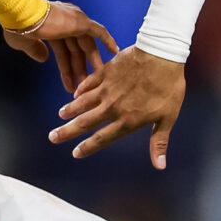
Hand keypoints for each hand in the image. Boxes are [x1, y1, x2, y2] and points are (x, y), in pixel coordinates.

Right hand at [4, 2, 116, 93]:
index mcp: (51, 26)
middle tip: (84, 86)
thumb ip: (36, 50)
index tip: (70, 80)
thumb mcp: (25, 43)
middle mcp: (65, 21)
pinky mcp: (80, 21)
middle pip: (76, 50)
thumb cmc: (18, 26)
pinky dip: (107, 40)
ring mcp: (74, 21)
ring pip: (86, 46)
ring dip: (89, 65)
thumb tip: (44, 58)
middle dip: (79, 69)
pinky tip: (114, 52)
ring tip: (93, 83)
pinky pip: (99, 32)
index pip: (63, 50)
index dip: (66, 67)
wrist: (22, 15)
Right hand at [51, 46, 185, 168]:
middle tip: (52, 137)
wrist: (161, 54)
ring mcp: (107, 89)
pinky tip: (75, 92)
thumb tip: (160, 166)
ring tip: (60, 115)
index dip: (88, 147)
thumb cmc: (168, 87)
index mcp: (127, 120)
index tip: (75, 154)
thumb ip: (159, 142)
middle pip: (85, 122)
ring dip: (70, 109)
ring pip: (83, 102)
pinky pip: (89, 83)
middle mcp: (112, 107)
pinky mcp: (106, 72)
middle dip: (67, 131)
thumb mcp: (168, 117)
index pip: (102, 138)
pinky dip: (81, 89)